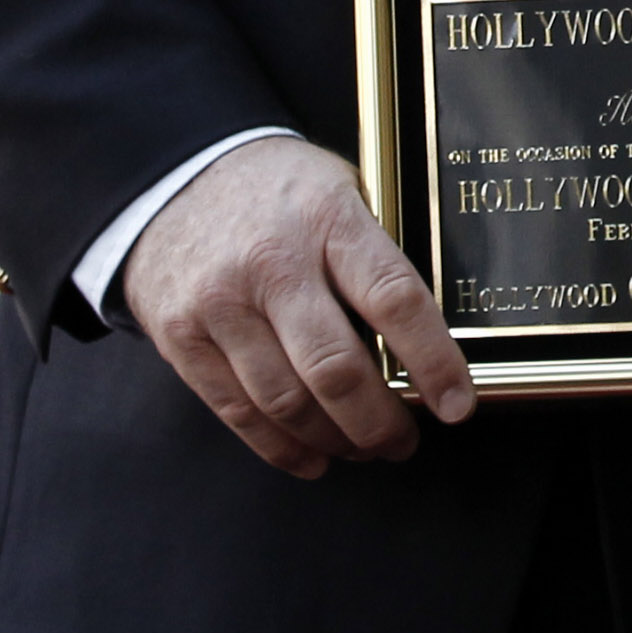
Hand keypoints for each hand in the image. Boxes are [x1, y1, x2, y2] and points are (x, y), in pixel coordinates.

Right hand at [120, 135, 473, 477]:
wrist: (173, 176)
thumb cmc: (279, 190)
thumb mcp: (340, 189)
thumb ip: (376, 250)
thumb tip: (432, 333)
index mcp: (327, 219)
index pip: (393, 298)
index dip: (433, 361)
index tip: (458, 405)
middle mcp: (272, 264)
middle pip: (335, 367)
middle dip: (379, 422)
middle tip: (404, 442)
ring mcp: (220, 304)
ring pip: (286, 401)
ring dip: (335, 440)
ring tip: (363, 448)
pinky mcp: (181, 338)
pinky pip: (237, 411)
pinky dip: (281, 447)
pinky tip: (313, 456)